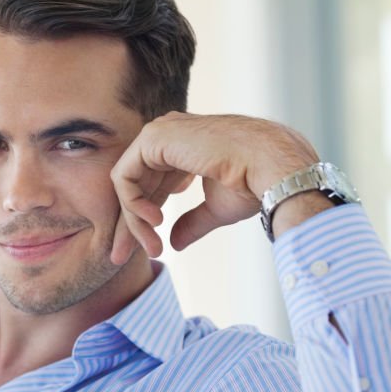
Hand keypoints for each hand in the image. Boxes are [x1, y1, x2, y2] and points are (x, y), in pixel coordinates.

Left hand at [109, 112, 319, 261]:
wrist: (271, 169)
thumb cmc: (253, 184)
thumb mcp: (216, 209)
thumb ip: (192, 222)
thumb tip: (174, 242)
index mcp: (184, 150)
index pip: (152, 186)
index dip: (144, 220)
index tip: (148, 251)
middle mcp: (169, 138)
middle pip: (136, 186)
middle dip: (129, 225)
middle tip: (120, 257)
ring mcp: (160, 134)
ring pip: (127, 185)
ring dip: (134, 222)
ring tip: (152, 249)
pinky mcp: (153, 138)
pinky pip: (125, 179)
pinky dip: (133, 205)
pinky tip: (154, 223)